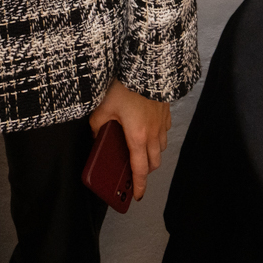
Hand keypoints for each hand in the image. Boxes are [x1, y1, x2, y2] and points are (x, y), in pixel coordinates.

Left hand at [88, 79, 170, 200]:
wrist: (146, 67)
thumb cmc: (125, 87)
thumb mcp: (102, 108)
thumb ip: (97, 126)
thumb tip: (95, 136)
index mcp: (137, 137)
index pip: (139, 170)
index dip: (139, 185)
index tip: (137, 195)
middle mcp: (153, 134)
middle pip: (153, 163)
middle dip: (145, 171)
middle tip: (135, 172)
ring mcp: (162, 123)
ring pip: (161, 148)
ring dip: (152, 154)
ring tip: (140, 150)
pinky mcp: (166, 112)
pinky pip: (165, 131)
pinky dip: (158, 137)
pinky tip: (149, 130)